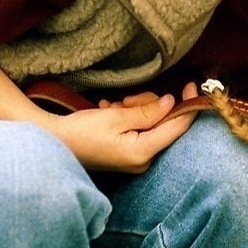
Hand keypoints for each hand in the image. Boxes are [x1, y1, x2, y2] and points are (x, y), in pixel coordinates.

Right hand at [49, 83, 199, 172]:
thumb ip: (148, 111)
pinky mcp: (128, 154)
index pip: (177, 128)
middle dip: (147, 105)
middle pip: (163, 123)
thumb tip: (171, 103)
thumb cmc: (82, 131)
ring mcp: (136, 159)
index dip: (188, 106)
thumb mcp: (117, 116)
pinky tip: (109, 113)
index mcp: (143, 153)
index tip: (192, 86)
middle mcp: (144, 160)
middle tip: (125, 101)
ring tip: (112, 109)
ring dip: (134, 109)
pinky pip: (139, 129)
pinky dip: (126, 117)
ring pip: (150, 122)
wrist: (55, 142)